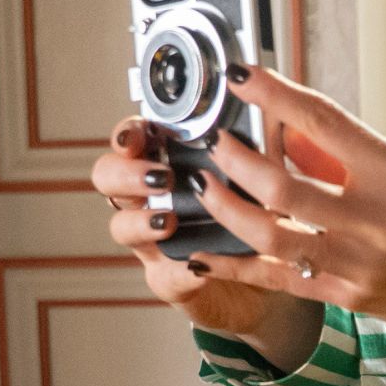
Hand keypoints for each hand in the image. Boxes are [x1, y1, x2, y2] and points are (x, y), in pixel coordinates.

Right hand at [91, 116, 283, 336]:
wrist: (277, 270)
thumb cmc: (263, 209)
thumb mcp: (266, 168)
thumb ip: (261, 137)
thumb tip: (271, 107)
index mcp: (167, 162)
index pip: (132, 138)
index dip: (126, 133)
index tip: (137, 134)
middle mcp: (150, 196)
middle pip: (108, 176)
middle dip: (126, 173)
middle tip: (161, 177)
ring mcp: (154, 238)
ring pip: (120, 226)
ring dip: (140, 221)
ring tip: (168, 219)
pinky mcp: (172, 278)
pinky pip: (165, 275)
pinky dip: (179, 270)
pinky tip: (197, 265)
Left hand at [185, 64, 385, 339]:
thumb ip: (347, 156)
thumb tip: (287, 133)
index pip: (323, 122)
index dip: (275, 95)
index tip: (241, 77)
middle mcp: (377, 217)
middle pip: (281, 183)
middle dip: (234, 159)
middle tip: (215, 143)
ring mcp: (360, 262)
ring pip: (269, 233)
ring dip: (226, 206)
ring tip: (205, 187)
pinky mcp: (349, 296)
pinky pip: (278, 279)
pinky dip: (235, 264)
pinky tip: (204, 253)